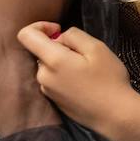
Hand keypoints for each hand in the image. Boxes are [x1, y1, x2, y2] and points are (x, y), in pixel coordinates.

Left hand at [16, 22, 139, 140]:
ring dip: (63, 61)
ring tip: (87, 70)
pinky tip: (84, 83)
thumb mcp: (97, 48)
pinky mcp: (53, 100)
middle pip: (41, 51)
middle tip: (85, 55)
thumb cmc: (109, 79)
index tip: (60, 30)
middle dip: (60, 47)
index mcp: (52, 60)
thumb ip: (74, 36)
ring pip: (48, 65)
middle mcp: (42, 76)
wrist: (113, 114)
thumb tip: (59, 38)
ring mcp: (46, 90)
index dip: (41, 26)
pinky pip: (53, 79)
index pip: (26, 35)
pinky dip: (64, 74)